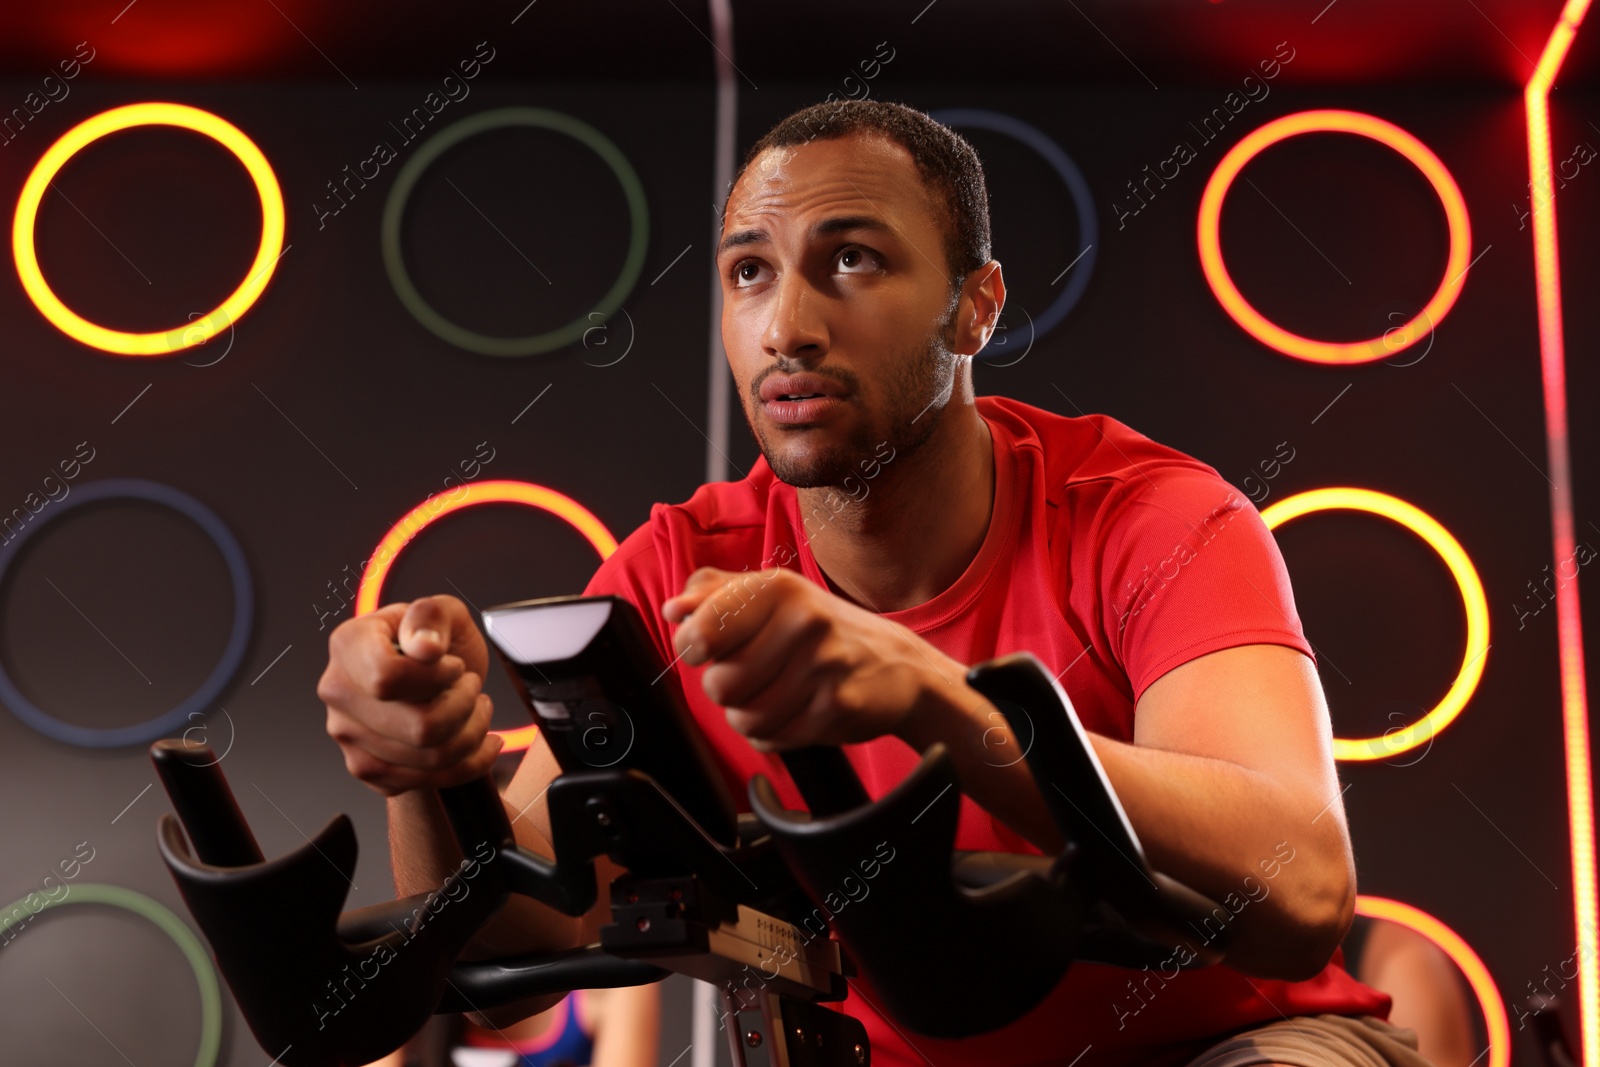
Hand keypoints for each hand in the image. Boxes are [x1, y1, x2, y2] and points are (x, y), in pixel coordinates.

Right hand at [318, 594, 502, 794]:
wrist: (436, 681)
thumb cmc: (436, 643)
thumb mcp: (444, 612)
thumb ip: (432, 617)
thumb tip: (425, 647)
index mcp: (348, 645)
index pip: (387, 677)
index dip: (434, 677)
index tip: (454, 667)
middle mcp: (338, 692)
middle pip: (417, 726)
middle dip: (464, 707)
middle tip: (471, 687)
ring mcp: (348, 735)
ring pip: (429, 758)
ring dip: (471, 734)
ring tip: (477, 709)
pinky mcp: (367, 768)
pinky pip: (427, 781)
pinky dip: (469, 762)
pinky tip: (477, 739)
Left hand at [660, 566, 959, 751]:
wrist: (900, 666)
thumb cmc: (825, 629)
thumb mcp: (774, 594)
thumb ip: (716, 594)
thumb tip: (674, 609)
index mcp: (778, 587)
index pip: (702, 631)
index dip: (692, 648)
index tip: (702, 649)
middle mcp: (803, 621)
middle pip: (719, 684)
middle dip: (728, 688)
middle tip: (755, 674)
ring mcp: (823, 666)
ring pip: (743, 717)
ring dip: (751, 714)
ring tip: (777, 694)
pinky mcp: (836, 707)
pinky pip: (773, 737)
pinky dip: (776, 732)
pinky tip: (796, 711)